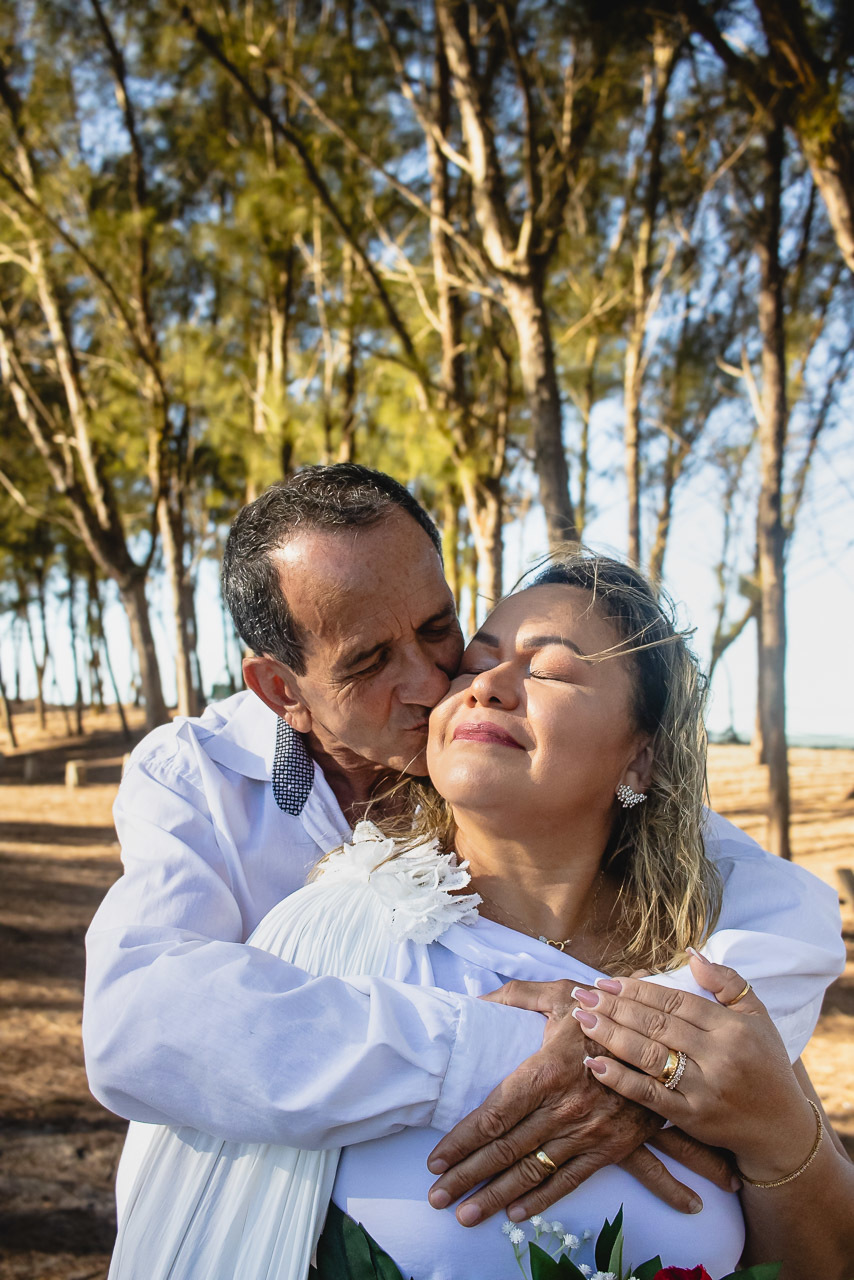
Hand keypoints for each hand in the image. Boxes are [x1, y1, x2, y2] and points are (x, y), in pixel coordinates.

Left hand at [426, 979, 734, 1225]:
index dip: (462, 1140)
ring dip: (495, 1197)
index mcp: (546, 1072)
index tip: (435, 1159)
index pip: (494, 1115)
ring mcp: (586, 1133)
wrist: (666, 1042)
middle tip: (437, 1196)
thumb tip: (476, 1001)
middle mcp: (563, 1109)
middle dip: (467, 1176)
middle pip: (505, 1150)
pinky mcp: (610, 1149)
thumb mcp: (560, 993)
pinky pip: (569, 1180)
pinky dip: (541, 1200)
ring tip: (465, 1214)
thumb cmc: (605, 1014)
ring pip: (532, 1172)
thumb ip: (515, 996)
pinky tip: (514, 1213)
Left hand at [575, 954, 817, 1181]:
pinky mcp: (693, 1118)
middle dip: (615, 1007)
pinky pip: (650, 1096)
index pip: (675, 1002)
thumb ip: (727, 982)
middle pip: (657, 1025)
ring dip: (611, 1036)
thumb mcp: (757, 1016)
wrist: (782, 1130)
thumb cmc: (766, 1064)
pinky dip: (621, 1080)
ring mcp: (705, 1089)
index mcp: (732, 1028)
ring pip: (649, 1056)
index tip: (607, 981)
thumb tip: (692, 954)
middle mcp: (719, 1056)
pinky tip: (595, 1064)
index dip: (637, 990)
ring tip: (582, 1019)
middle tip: (583, 994)